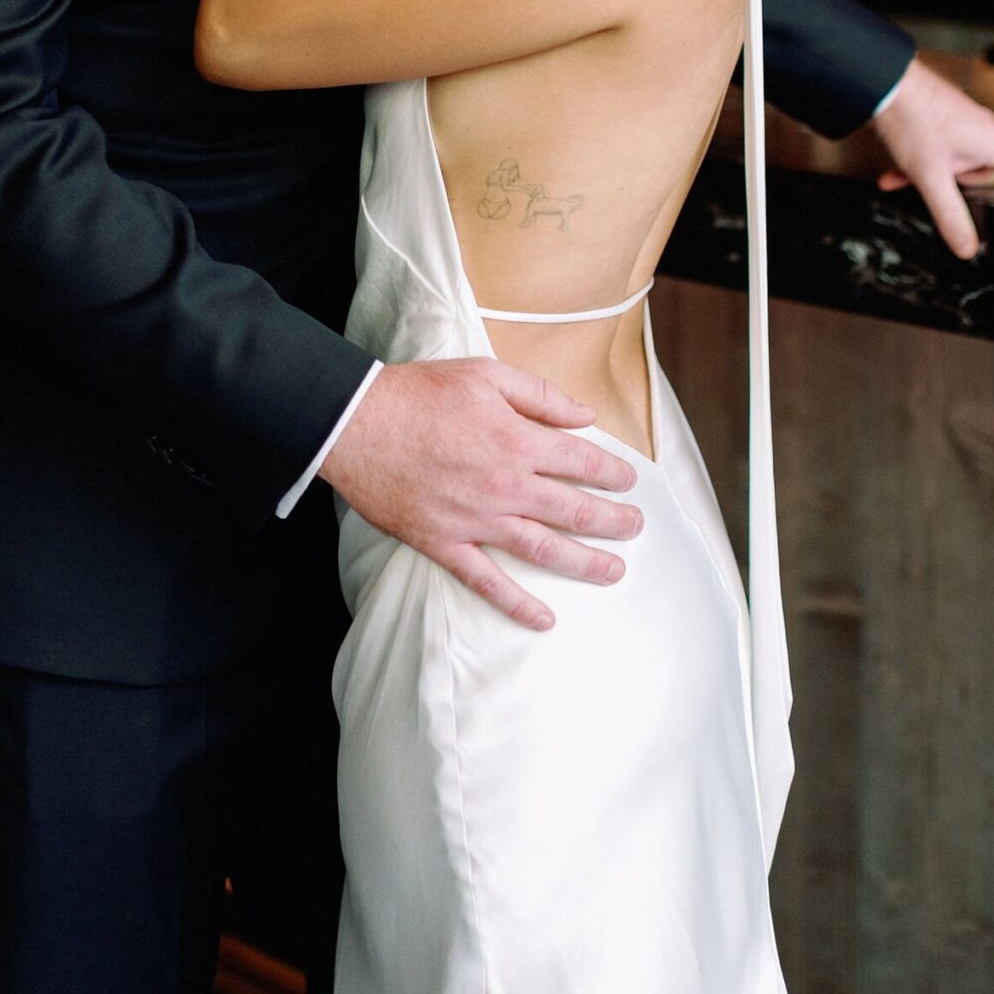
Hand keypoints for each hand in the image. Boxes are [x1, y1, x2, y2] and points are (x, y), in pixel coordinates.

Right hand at [320, 355, 642, 630]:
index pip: (582, 462)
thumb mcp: (486, 374)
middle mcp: (505, 485)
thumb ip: (540, 395)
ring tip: (614, 571)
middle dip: (613, 521)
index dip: (612, 472)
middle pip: (574, 511)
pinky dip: (517, 603)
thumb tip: (584, 415)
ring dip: (585, 563)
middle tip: (636, 528)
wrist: (357, 424)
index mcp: (518, 440)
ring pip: (543, 549)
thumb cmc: (420, 393)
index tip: (629, 480)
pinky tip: (545, 618)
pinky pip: (487, 582)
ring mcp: (476, 520)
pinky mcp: (445, 543)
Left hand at [869, 56, 993, 259]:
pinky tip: (894, 176)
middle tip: (963, 192)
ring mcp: (964, 126)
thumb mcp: (931, 176)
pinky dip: (923, 167)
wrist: (882, 80)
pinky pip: (942, 154)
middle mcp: (985, 132)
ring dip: (941, 179)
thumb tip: (967, 248)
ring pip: (964, 163)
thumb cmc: (913, 118)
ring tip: (909, 180)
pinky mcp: (943, 122)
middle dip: (980, 187)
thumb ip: (950, 214)